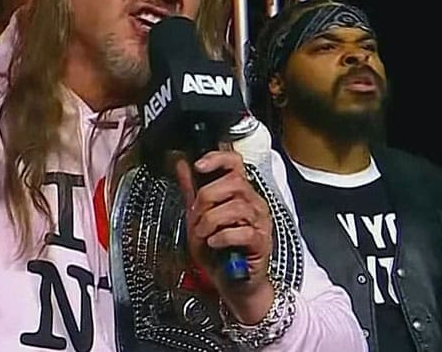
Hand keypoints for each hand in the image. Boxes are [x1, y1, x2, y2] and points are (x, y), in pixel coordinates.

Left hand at [175, 150, 274, 323]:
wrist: (231, 284)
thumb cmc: (218, 251)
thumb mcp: (198, 217)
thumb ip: (191, 190)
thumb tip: (181, 163)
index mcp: (239, 193)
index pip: (235, 162)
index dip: (217, 158)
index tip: (199, 165)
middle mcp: (253, 203)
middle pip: (234, 182)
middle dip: (207, 197)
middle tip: (196, 215)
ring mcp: (259, 222)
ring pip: (236, 206)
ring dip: (211, 220)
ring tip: (203, 234)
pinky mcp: (261, 242)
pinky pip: (242, 232)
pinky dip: (222, 237)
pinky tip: (214, 243)